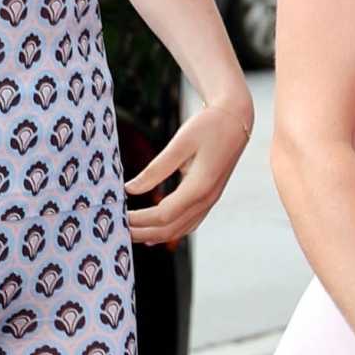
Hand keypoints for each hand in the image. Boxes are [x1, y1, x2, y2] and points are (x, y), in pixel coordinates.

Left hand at [125, 99, 251, 244]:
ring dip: (154, 235)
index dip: (139, 219)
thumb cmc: (208, 126)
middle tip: (118, 229)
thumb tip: (130, 189)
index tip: (118, 215)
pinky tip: (153, 235)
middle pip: (170, 228)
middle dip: (143, 232)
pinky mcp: (209, 198)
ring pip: (180, 230)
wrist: (236, 119)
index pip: (164, 214)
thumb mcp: (180, 143)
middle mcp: (207, 199)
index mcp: (200, 186)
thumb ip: (156, 169)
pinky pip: (188, 223)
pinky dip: (169, 231)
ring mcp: (210, 201)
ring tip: (130, 234)